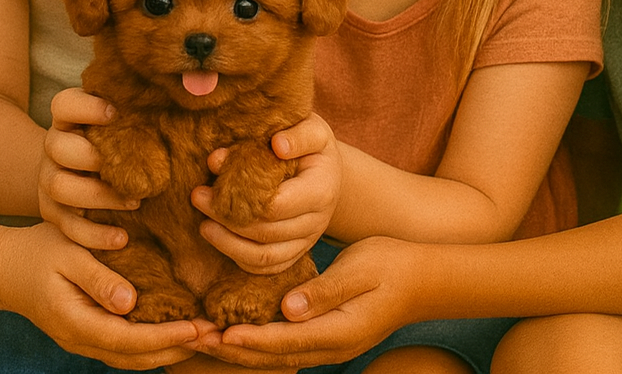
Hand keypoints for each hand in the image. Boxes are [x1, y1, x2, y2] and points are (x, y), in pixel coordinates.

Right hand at [0, 220, 199, 368]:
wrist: (5, 267)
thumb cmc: (38, 251)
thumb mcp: (66, 254)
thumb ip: (97, 278)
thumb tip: (130, 302)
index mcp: (76, 322)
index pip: (128, 338)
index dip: (165, 337)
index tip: (197, 328)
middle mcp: (81, 340)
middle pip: (135, 357)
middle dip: (176, 349)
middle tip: (215, 336)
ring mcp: (83, 341)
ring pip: (131, 359)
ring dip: (168, 351)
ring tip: (203, 337)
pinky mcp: (88, 333)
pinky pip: (124, 348)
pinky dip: (152, 346)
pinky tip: (175, 334)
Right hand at [38, 87, 137, 248]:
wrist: (74, 173)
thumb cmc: (112, 142)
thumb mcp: (121, 123)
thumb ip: (139, 111)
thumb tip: (190, 89)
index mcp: (68, 118)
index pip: (63, 103)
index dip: (86, 107)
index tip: (115, 113)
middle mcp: (53, 145)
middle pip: (57, 146)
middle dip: (94, 157)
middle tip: (131, 168)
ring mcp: (48, 178)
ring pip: (59, 186)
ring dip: (98, 196)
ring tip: (135, 202)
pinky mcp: (51, 212)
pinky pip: (66, 225)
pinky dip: (93, 234)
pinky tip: (122, 238)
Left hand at [192, 113, 341, 273]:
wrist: (328, 172)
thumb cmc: (313, 145)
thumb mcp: (313, 129)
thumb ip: (297, 135)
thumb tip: (277, 145)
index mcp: (321, 189)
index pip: (279, 204)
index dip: (244, 195)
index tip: (215, 176)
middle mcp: (317, 221)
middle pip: (266, 231)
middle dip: (227, 217)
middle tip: (197, 196)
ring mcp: (306, 242)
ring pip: (264, 256)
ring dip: (228, 243)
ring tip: (202, 225)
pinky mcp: (294, 253)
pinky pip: (266, 267)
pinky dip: (240, 258)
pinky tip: (219, 239)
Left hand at [197, 237, 418, 369]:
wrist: (425, 276)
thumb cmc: (393, 264)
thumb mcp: (360, 269)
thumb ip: (326, 291)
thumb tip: (289, 308)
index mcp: (340, 332)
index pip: (287, 341)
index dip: (251, 339)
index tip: (220, 333)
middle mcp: (333, 346)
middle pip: (276, 356)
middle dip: (235, 350)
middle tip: (197, 339)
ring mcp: (332, 344)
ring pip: (279, 355)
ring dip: (242, 349)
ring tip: (206, 338)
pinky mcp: (329, 334)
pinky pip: (288, 345)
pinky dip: (260, 342)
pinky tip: (239, 331)